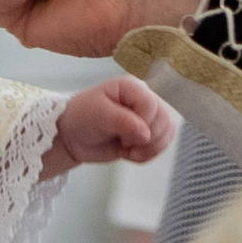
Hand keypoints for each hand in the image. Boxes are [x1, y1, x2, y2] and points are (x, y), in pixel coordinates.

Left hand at [43, 77, 175, 176]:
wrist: (74, 136)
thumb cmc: (82, 117)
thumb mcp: (98, 115)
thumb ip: (123, 122)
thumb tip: (146, 134)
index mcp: (132, 87)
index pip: (151, 105)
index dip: (141, 124)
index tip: (120, 133)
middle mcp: (143, 99)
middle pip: (163, 118)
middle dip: (146, 138)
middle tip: (122, 141)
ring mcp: (147, 116)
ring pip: (167, 131)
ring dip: (150, 147)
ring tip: (128, 150)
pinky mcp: (147, 133)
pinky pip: (163, 143)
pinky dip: (150, 153)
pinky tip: (132, 154)